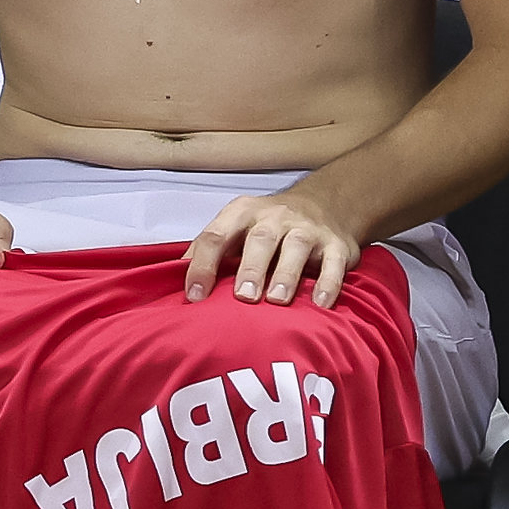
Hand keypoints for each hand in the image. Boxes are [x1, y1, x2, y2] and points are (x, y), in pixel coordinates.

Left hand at [183, 186, 361, 305]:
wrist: (325, 205)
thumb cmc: (266, 227)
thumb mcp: (235, 229)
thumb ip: (209, 251)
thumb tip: (172, 279)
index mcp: (241, 214)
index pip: (216, 236)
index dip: (202, 265)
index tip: (193, 296)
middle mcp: (274, 217)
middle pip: (259, 239)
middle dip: (250, 268)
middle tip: (243, 297)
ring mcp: (307, 229)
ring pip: (296, 247)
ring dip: (286, 274)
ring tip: (277, 300)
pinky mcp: (337, 245)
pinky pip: (334, 264)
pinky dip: (328, 283)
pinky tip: (320, 303)